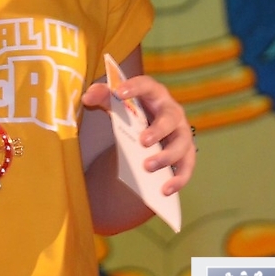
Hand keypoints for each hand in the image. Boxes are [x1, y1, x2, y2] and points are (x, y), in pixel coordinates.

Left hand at [83, 73, 195, 195]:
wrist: (149, 124)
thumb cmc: (133, 109)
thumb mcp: (117, 101)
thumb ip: (102, 95)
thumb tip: (87, 97)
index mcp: (154, 93)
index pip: (146, 85)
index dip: (134, 87)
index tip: (119, 93)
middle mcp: (172, 111)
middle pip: (170, 118)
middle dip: (158, 130)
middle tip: (143, 142)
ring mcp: (182, 132)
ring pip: (183, 144)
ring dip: (167, 157)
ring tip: (147, 167)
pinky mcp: (186, 153)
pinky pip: (187, 167)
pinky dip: (179, 179)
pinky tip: (165, 190)